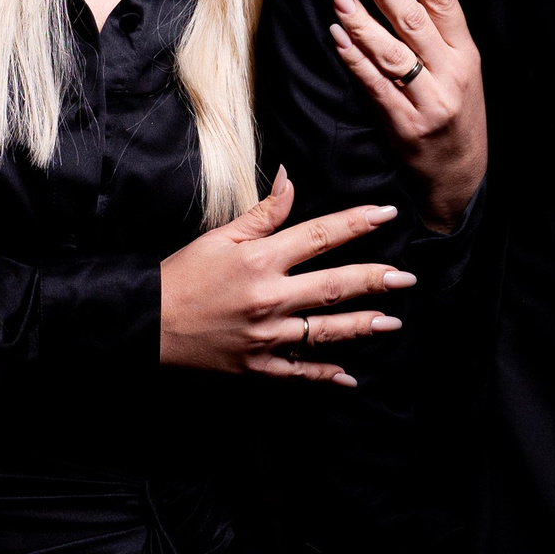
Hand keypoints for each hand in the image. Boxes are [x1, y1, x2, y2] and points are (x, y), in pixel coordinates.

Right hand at [159, 170, 414, 384]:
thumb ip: (263, 212)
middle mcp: (269, 297)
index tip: (388, 214)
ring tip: (393, 322)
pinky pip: (298, 373)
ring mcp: (265, 337)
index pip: (320, 235)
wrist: (146, 323)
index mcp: (260, 260)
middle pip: (334, 285)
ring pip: (325, 331)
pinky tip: (350, 377)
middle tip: (408, 278)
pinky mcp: (256, 367)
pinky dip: (324, 375)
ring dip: (363, 326)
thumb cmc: (182, 275)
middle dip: (375, 280)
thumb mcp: (221, 237)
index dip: (357, 223)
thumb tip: (290, 176)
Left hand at [329, 0, 486, 235]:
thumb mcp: (464, 73)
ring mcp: (428, 102)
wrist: (461, 178)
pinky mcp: (404, 125)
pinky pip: (375, 85)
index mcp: (468, 56)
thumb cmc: (458, 116)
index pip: (445, 4)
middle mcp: (452, 75)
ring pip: (391, 51)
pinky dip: (354, 59)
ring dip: (361, 19)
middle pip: (414, 20)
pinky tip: (338, 37)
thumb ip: (442, 36)